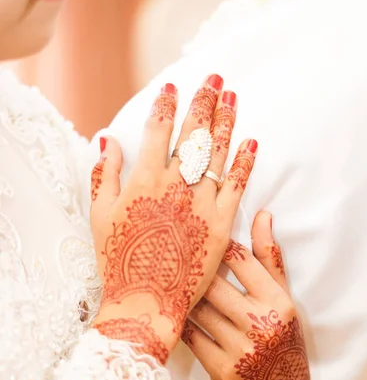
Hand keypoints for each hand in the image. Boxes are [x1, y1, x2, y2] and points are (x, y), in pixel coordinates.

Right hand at [90, 75, 257, 363]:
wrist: (145, 301)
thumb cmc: (118, 260)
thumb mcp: (101, 215)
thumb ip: (105, 174)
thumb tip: (108, 140)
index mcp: (143, 180)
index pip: (157, 130)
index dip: (166, 105)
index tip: (173, 86)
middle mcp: (174, 185)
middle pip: (192, 133)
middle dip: (203, 101)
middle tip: (214, 78)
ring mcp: (201, 203)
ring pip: (216, 152)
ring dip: (225, 121)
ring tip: (233, 96)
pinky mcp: (222, 224)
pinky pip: (236, 186)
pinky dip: (244, 161)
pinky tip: (252, 141)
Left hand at [182, 211, 309, 379]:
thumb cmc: (282, 335)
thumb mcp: (282, 296)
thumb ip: (269, 257)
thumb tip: (262, 214)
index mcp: (277, 301)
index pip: (241, 259)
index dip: (216, 246)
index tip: (200, 239)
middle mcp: (261, 324)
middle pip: (213, 284)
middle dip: (193, 271)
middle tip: (174, 257)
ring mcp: (240, 349)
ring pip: (198, 309)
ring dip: (183, 295)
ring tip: (169, 281)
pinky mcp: (221, 370)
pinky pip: (191, 336)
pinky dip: (181, 322)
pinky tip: (175, 312)